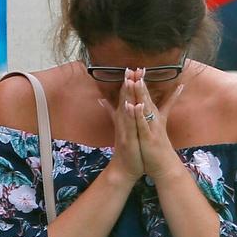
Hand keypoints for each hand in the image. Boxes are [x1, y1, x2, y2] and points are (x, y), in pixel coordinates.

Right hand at [98, 69, 144, 187]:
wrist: (123, 169)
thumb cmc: (126, 148)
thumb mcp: (120, 128)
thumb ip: (112, 112)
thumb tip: (102, 100)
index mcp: (123, 118)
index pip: (125, 96)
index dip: (128, 82)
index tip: (132, 68)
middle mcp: (122, 121)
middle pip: (124, 99)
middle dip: (128, 83)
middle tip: (131, 67)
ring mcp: (124, 129)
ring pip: (125, 109)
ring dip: (127, 95)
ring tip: (130, 80)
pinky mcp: (127, 138)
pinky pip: (130, 124)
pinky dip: (131, 115)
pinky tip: (134, 105)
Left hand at [132, 72, 186, 180]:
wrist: (164, 166)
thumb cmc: (155, 147)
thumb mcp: (150, 129)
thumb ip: (146, 117)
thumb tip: (143, 108)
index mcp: (152, 117)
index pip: (146, 96)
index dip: (142, 83)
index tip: (138, 68)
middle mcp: (153, 120)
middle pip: (146, 98)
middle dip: (141, 82)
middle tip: (138, 67)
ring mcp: (152, 128)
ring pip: (146, 108)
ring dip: (141, 94)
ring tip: (136, 80)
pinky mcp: (150, 138)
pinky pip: (143, 124)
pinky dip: (139, 115)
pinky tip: (135, 105)